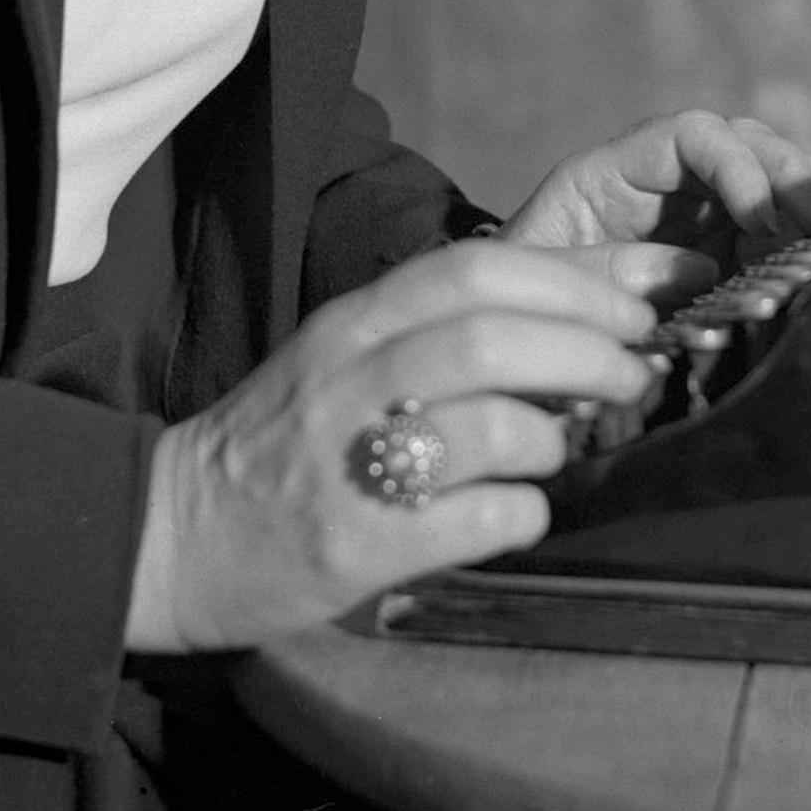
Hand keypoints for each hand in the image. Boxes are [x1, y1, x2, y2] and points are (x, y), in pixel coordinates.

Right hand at [123, 241, 656, 654]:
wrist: (174, 534)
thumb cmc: (291, 438)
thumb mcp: (353, 356)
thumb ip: (449, 325)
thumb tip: (589, 297)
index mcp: (355, 320)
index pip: (478, 267)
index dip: (574, 278)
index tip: (636, 303)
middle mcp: (352, 377)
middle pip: (493, 336)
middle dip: (589, 349)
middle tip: (634, 374)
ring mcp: (352, 461)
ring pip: (493, 424)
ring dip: (555, 435)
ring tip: (558, 450)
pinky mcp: (360, 543)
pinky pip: (479, 518)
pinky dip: (524, 513)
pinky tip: (519, 514)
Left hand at [496, 105, 810, 294]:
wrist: (513, 332)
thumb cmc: (517, 297)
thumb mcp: (544, 279)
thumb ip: (610, 271)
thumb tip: (701, 270)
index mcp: (610, 172)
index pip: (688, 136)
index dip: (735, 165)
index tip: (761, 217)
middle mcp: (663, 181)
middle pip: (745, 144)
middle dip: (791, 176)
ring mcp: (696, 212)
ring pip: (771, 180)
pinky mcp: (719, 251)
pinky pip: (775, 231)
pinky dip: (806, 238)